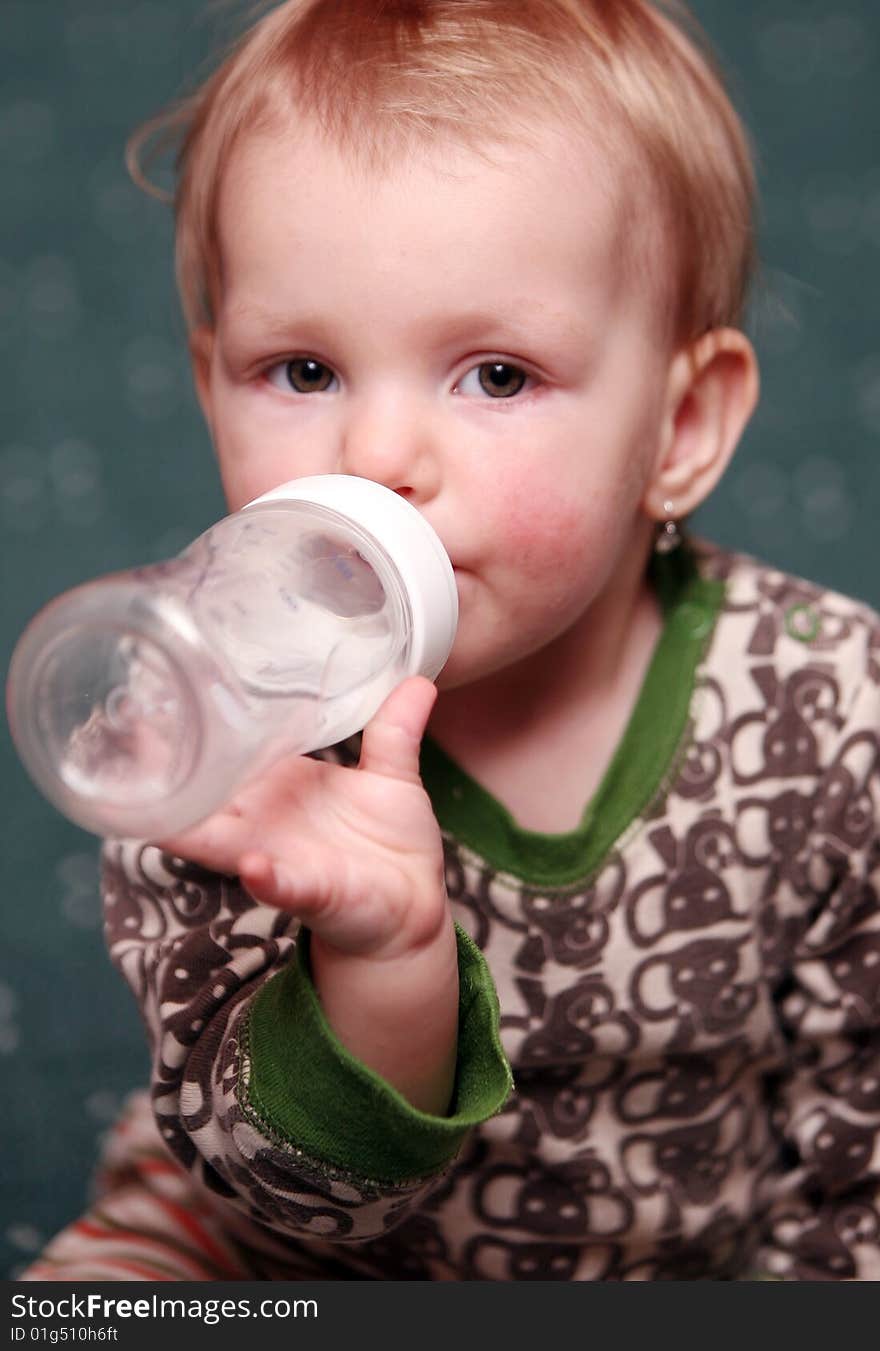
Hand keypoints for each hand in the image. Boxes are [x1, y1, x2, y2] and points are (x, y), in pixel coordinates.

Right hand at [156, 676, 457, 1111]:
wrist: (411, 909)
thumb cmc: (390, 843)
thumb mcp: (394, 778)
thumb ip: (393, 731)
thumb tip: (419, 678)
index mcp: (279, 783)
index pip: (228, 748)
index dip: (196, 722)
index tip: (165, 685)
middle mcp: (263, 819)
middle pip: (202, 791)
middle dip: (165, 770)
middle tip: (128, 735)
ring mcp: (277, 856)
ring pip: (218, 841)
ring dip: (190, 828)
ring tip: (162, 805)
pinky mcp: (307, 891)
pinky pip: (280, 884)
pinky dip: (265, 877)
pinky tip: (252, 865)